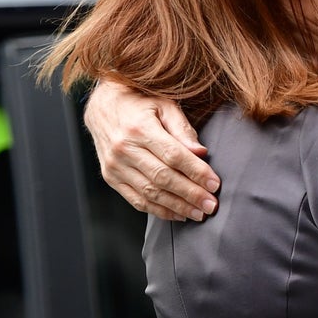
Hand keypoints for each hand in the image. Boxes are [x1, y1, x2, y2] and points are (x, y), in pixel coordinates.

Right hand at [84, 80, 219, 220]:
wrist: (102, 106)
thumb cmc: (140, 103)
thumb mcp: (164, 105)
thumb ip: (183, 129)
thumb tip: (201, 153)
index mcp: (140, 128)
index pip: (174, 156)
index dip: (196, 172)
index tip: (215, 184)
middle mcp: (124, 149)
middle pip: (163, 178)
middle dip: (190, 194)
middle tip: (211, 206)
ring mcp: (115, 165)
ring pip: (150, 193)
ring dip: (177, 206)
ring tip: (199, 213)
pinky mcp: (111, 177)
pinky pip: (136, 200)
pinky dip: (158, 210)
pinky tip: (178, 215)